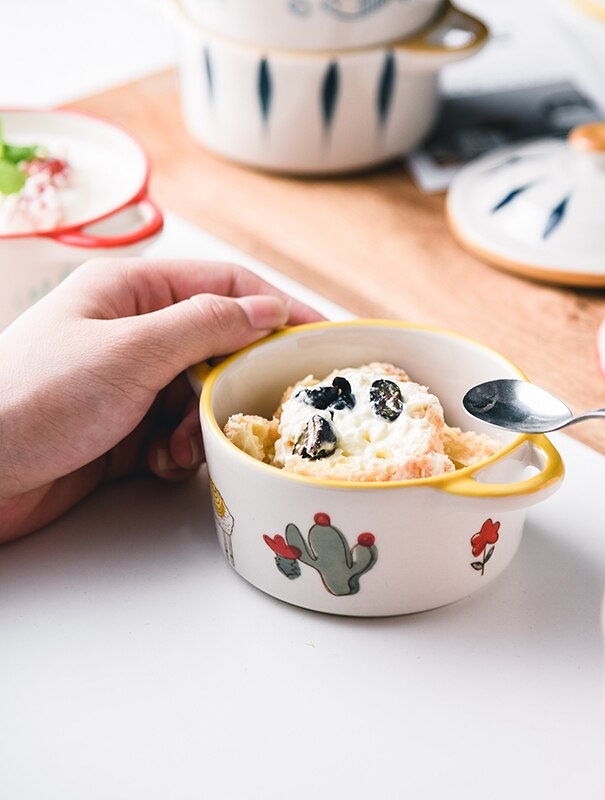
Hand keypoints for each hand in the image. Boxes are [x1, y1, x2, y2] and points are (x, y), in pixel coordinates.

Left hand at [0, 258, 323, 541]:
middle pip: (219, 346)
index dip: (275, 306)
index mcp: (130, 292)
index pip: (224, 286)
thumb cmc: (35, 398)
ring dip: (205, 425)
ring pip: (204, 396)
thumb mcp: (130, 351)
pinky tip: (161, 464)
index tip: (318, 334)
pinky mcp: (127, 430)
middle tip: (261, 406)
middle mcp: (135, 333)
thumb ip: (205, 325)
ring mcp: (131, 384)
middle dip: (237, 380)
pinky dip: (183, 452)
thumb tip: (266, 308)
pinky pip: (181, 434)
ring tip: (182, 446)